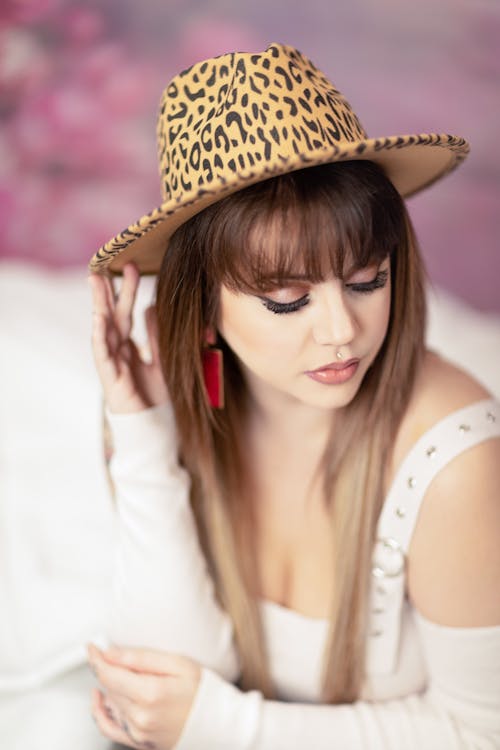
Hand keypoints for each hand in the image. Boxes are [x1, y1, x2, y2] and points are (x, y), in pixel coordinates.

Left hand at [88, 644, 200, 749]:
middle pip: (108, 688)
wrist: (219, 724)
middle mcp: (141, 717)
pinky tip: (101, 700)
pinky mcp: (140, 743)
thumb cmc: (203, 692)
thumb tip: (112, 653)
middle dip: (105, 668)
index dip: (97, 658)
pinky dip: (101, 714)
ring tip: (116, 671)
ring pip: (110, 704)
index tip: (93, 647)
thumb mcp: (178, 664)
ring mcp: (139, 733)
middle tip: (110, 654)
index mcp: (150, 694)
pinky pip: (111, 729)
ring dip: (108, 686)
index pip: (109, 674)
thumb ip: (141, 658)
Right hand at [89, 263, 168, 412]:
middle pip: (112, 315)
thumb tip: (152, 306)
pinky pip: (103, 353)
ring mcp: (111, 362)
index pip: (125, 312)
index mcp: (129, 346)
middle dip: (109, 290)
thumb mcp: (163, 358)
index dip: (126, 291)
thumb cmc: (156, 396)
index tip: (131, 267)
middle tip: (107, 264)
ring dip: (99, 303)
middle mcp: (117, 351)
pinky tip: (98, 318)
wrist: (154, 427)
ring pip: (103, 328)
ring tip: (96, 281)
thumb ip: (156, 335)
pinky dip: (100, 335)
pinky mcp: (110, 377)